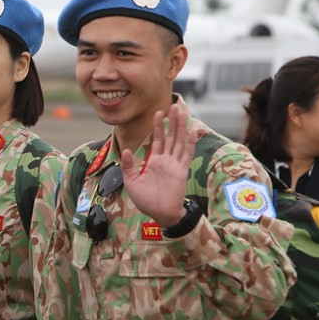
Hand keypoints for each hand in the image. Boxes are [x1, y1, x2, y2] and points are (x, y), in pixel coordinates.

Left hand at [121, 104, 197, 226]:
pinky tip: (191, 130)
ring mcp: (175, 165)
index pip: (158, 140)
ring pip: (179, 141)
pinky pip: (186, 154)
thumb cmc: (147, 201)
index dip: (158, 127)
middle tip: (174, 105)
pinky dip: (189, 142)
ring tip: (183, 112)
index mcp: (155, 162)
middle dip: (172, 122)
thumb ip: (129, 166)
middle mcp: (166, 161)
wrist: (159, 214)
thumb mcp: (131, 181)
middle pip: (171, 137)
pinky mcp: (181, 171)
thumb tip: (127, 150)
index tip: (158, 113)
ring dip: (181, 127)